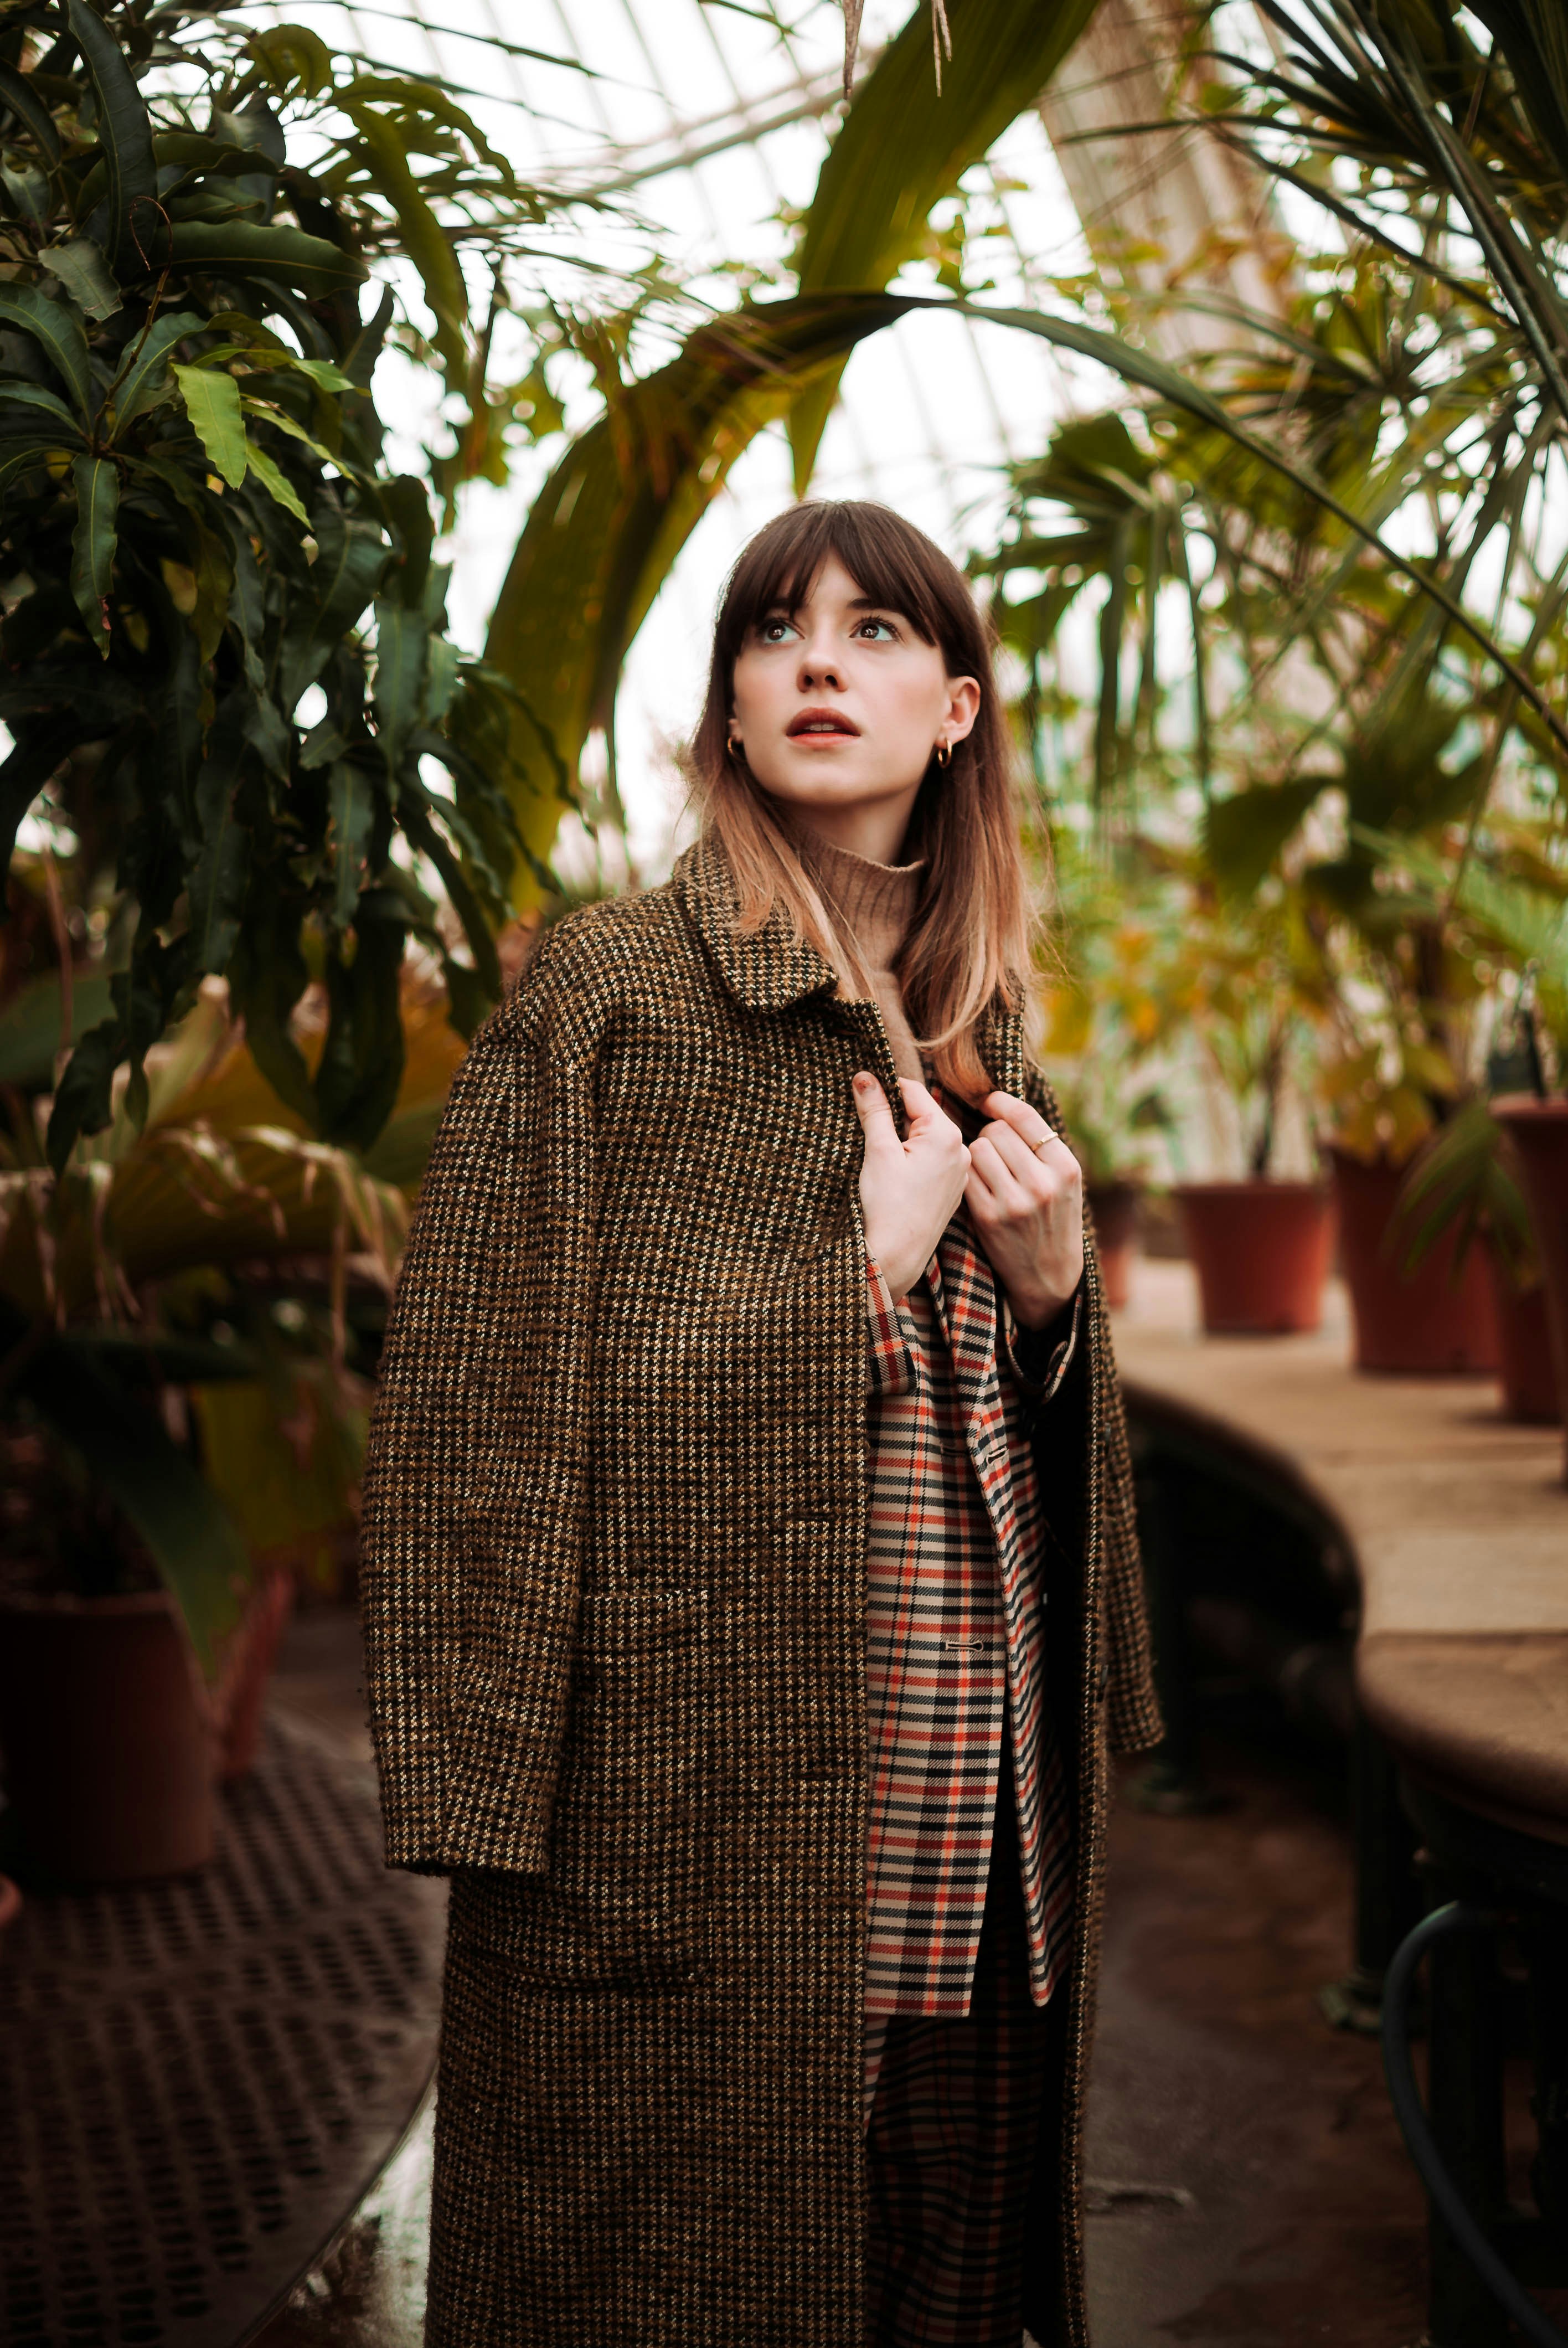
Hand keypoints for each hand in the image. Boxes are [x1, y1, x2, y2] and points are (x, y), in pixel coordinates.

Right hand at [853, 1072, 970, 1300]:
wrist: (898, 1257)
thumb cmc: (887, 1205)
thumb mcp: (878, 1150)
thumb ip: (875, 1109)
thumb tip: (865, 1076)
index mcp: (945, 1134)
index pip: (914, 1091)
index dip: (885, 1089)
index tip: (863, 1091)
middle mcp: (961, 1150)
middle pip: (923, 1115)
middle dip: (895, 1116)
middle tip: (867, 1128)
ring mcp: (960, 1172)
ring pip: (928, 1139)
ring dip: (904, 1139)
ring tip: (881, 1157)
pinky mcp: (952, 1190)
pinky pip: (934, 1161)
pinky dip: (914, 1159)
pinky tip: (896, 1176)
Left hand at [965, 1090, 1083, 1328]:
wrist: (1050, 1275)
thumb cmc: (1055, 1218)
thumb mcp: (1065, 1181)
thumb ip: (1042, 1146)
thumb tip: (1000, 1103)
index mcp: (1066, 1167)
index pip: (1024, 1116)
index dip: (1000, 1102)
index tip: (989, 1100)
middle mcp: (1043, 1183)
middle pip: (996, 1131)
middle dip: (990, 1134)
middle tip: (996, 1150)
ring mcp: (1014, 1202)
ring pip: (977, 1149)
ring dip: (977, 1154)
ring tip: (989, 1169)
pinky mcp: (989, 1218)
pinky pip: (966, 1176)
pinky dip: (968, 1176)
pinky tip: (978, 1185)